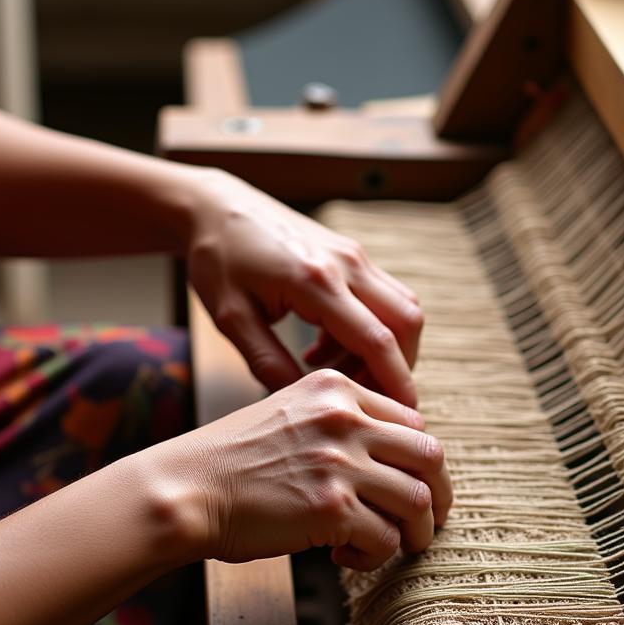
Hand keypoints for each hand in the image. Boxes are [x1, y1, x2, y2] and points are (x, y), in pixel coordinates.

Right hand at [154, 369, 451, 570]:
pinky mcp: (331, 509)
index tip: (412, 483)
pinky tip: (346, 557)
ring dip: (414, 532)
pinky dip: (375, 556)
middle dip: (439, 495)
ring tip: (394, 545)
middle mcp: (344, 418)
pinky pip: (384, 539)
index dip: (418, 459)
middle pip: (429, 455)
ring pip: (418, 500)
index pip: (410, 420)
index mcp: (335, 390)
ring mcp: (339, 463)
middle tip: (431, 521)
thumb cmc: (231, 461)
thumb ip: (339, 424)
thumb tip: (393, 460)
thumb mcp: (288, 415)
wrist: (185, 489)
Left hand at [187, 170, 423, 406]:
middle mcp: (346, 264)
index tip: (403, 416)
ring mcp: (353, 256)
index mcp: (315, 281)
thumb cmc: (218, 260)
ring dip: (384, 349)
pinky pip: (382, 298)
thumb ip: (268, 364)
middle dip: (399, 367)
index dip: (396, 382)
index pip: (377, 340)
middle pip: (406, 323)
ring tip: (336, 375)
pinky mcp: (351, 255)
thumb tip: (304, 404)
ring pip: (401, 308)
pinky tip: (325, 350)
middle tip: (368, 399)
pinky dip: (369, 331)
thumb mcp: (232, 320)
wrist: (216, 208)